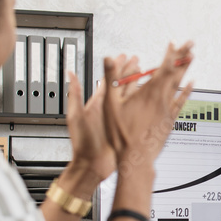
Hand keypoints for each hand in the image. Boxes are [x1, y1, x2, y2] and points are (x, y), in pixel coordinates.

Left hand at [65, 56, 138, 182]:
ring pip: (131, 97)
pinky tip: (150, 97)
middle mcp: (109, 109)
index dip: (116, 67)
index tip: (123, 56)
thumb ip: (74, 93)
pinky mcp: (125, 127)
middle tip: (138, 61)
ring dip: (138, 84)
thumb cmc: (83, 143)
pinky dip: (143, 102)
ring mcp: (118, 118)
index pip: (109, 81)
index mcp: (97, 104)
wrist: (92, 164)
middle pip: (122, 86)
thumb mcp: (76, 115)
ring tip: (146, 73)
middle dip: (130, 72)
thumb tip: (70, 74)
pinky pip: (136, 111)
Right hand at [103, 42, 193, 172]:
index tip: (175, 43)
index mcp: (149, 93)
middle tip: (190, 44)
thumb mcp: (110, 104)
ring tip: (191, 58)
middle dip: (183, 56)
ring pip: (180, 84)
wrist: (136, 158)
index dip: (171, 53)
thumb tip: (109, 59)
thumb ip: (111, 79)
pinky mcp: (170, 120)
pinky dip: (187, 90)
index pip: (164, 67)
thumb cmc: (122, 135)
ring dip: (185, 69)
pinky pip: (182, 101)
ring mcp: (168, 110)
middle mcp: (162, 99)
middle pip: (176, 73)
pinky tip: (191, 84)